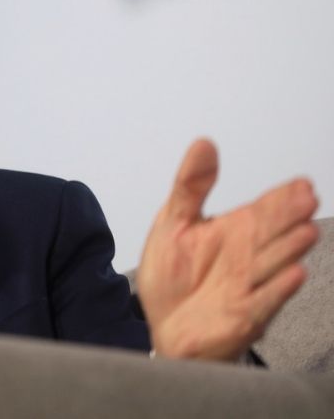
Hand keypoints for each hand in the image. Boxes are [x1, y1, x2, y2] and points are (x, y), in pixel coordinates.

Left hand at [137, 138, 319, 360]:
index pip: (263, 210)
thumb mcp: (174, 223)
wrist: (166, 328)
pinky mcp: (244, 317)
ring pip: (271, 264)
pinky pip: (263, 302)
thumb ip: (190, 186)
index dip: (281, 198)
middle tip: (307, 198)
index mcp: (235, 232)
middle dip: (288, 217)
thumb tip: (204, 144)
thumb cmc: (175, 277)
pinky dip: (277, 289)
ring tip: (306, 231)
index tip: (301, 183)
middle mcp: (248, 257)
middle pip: (270, 233)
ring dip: (288, 249)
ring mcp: (249, 287)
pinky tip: (295, 274)